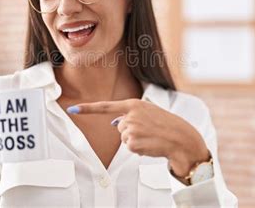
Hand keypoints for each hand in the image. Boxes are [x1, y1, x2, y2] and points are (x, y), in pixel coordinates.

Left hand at [67, 99, 209, 175]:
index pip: (106, 107)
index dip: (87, 108)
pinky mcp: (133, 143)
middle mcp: (130, 115)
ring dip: (136, 141)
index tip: (72, 109)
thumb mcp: (149, 113)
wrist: (182, 138)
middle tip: (149, 132)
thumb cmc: (166, 125)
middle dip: (131, 132)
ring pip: (124, 139)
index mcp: (134, 104)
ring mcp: (131, 129)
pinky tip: (151, 145)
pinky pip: (130, 148)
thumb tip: (114, 124)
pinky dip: (139, 149)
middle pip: (119, 128)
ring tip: (151, 137)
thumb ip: (131, 115)